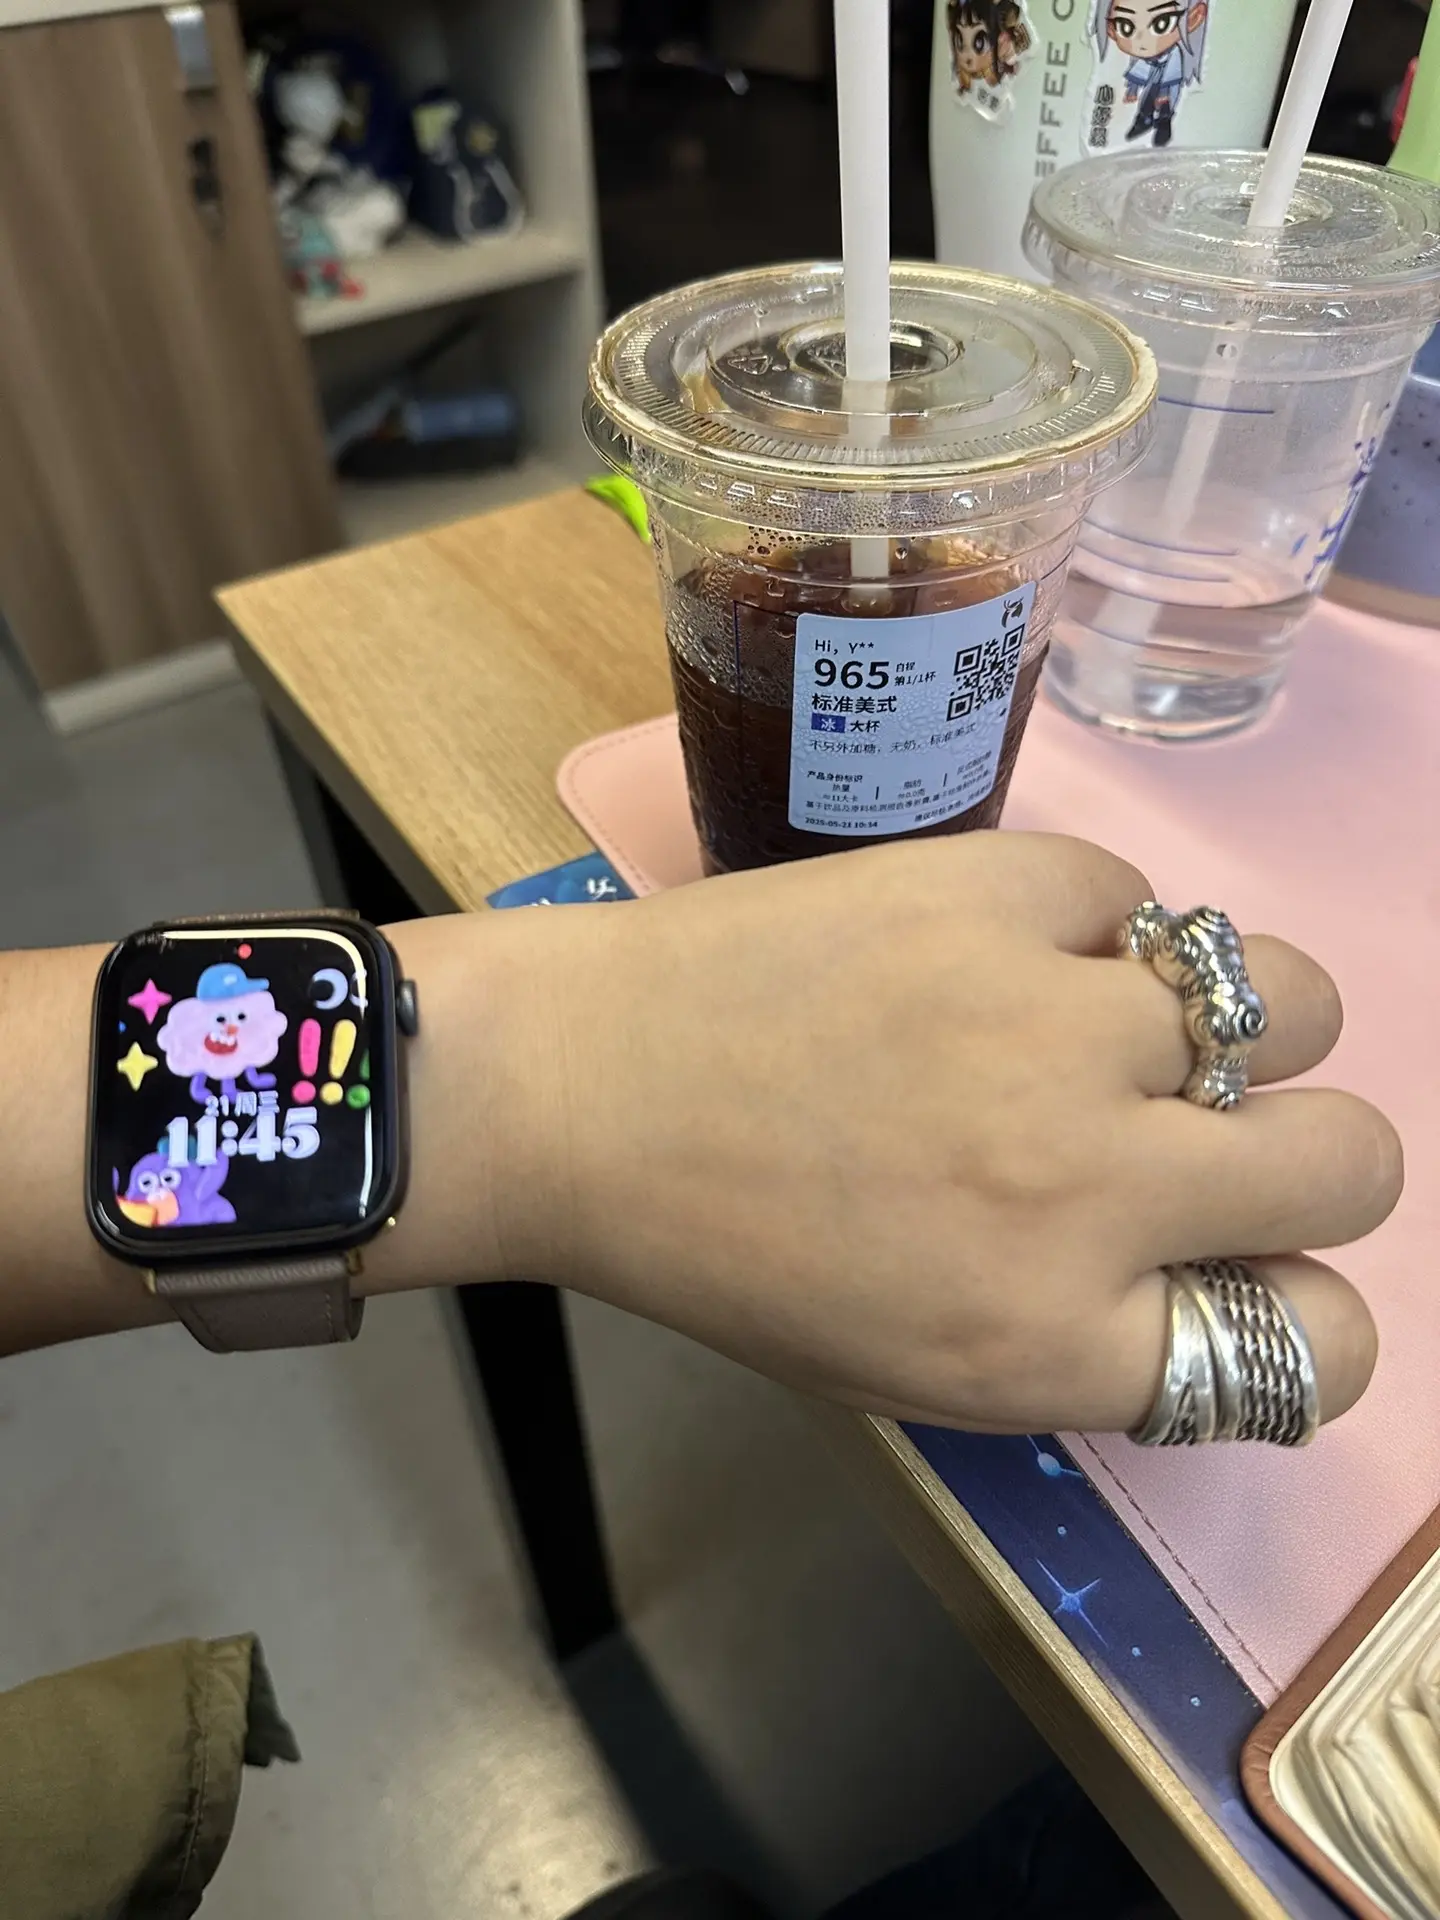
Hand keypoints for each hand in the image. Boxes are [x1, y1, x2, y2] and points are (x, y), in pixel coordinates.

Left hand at [476, 835, 1396, 1434]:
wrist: (585, 1088)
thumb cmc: (732, 1252)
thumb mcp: (918, 1367)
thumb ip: (1091, 1337)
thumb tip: (1229, 1275)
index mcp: (1055, 1344)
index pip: (1318, 1347)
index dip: (1303, 1311)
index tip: (1245, 1270)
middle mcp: (1091, 1189)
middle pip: (1353, 1164)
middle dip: (1306, 1161)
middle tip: (1206, 1135)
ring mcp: (1056, 1022)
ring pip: (1294, 1001)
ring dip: (1235, 1025)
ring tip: (1130, 1023)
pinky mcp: (1006, 886)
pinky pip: (1141, 900)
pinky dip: (1097, 931)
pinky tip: (1008, 952)